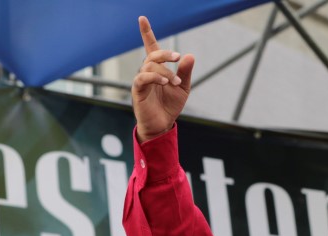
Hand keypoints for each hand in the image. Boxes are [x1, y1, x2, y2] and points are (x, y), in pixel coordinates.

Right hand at [132, 16, 194, 141]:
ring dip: (165, 72)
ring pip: (150, 66)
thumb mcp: (183, 87)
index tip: (142, 18)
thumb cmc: (170, 105)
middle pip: (153, 55)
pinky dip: (154, 77)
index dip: (146, 33)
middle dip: (165, 54)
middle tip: (178, 57)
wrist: (162, 125)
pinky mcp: (138, 90)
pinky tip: (165, 82)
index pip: (151, 47)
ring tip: (175, 82)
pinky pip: (143, 78)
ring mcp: (141, 80)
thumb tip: (190, 55)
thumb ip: (185, 72)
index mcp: (157, 68)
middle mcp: (147, 71)